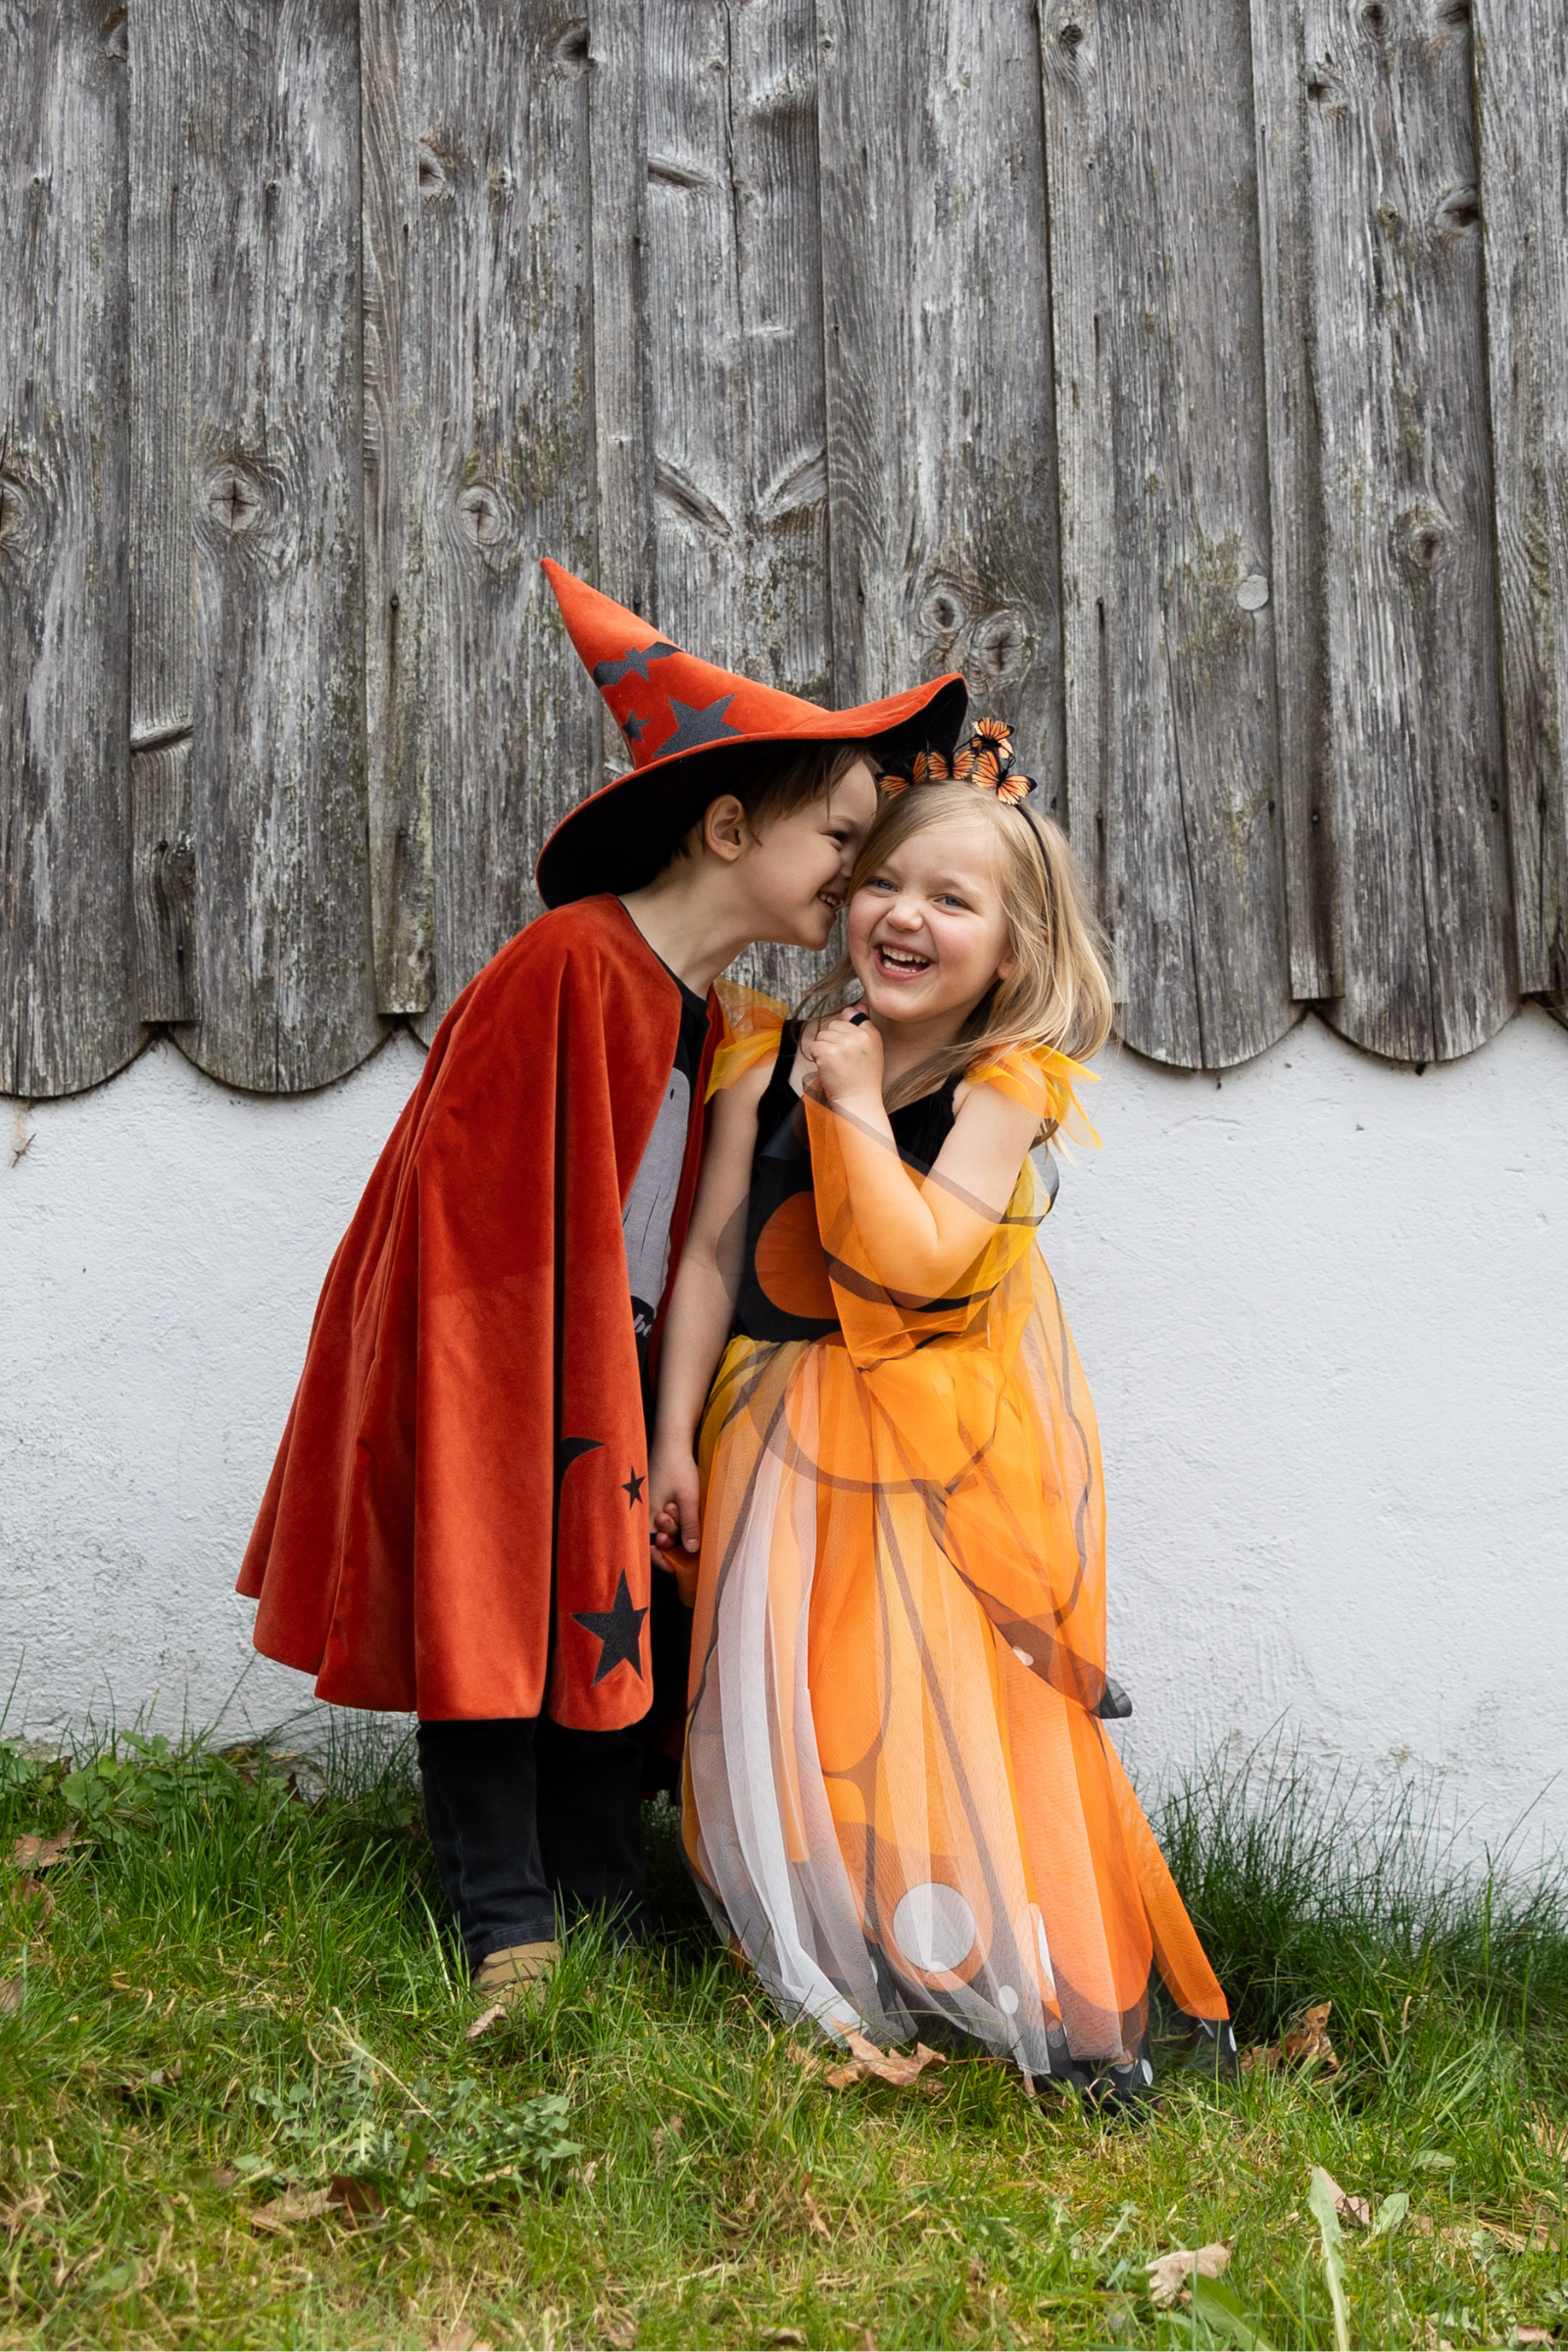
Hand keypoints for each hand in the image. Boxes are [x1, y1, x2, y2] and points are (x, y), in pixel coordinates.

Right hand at [648, 1430, 700, 1556]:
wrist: (672, 1440)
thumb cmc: (678, 1467)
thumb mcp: (688, 1499)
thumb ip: (689, 1526)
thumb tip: (691, 1550)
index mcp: (647, 1514)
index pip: (651, 1548)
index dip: (664, 1560)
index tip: (678, 1566)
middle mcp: (644, 1511)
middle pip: (659, 1538)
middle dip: (674, 1535)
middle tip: (681, 1517)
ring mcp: (649, 1503)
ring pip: (663, 1526)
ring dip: (676, 1523)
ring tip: (682, 1504)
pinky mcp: (655, 1496)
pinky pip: (663, 1515)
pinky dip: (675, 1515)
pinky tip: (682, 1505)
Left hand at [806, 1007, 884, 1112]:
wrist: (858, 1101)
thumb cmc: (863, 1078)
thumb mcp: (871, 1050)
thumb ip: (863, 1026)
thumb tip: (857, 1005)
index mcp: (872, 1033)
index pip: (852, 1017)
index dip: (846, 1035)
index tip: (852, 1052)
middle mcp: (859, 1036)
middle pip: (834, 1025)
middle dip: (833, 1041)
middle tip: (843, 1061)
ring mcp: (844, 1044)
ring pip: (822, 1035)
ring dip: (824, 1050)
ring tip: (836, 1066)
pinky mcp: (829, 1053)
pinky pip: (814, 1046)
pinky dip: (816, 1058)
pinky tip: (828, 1069)